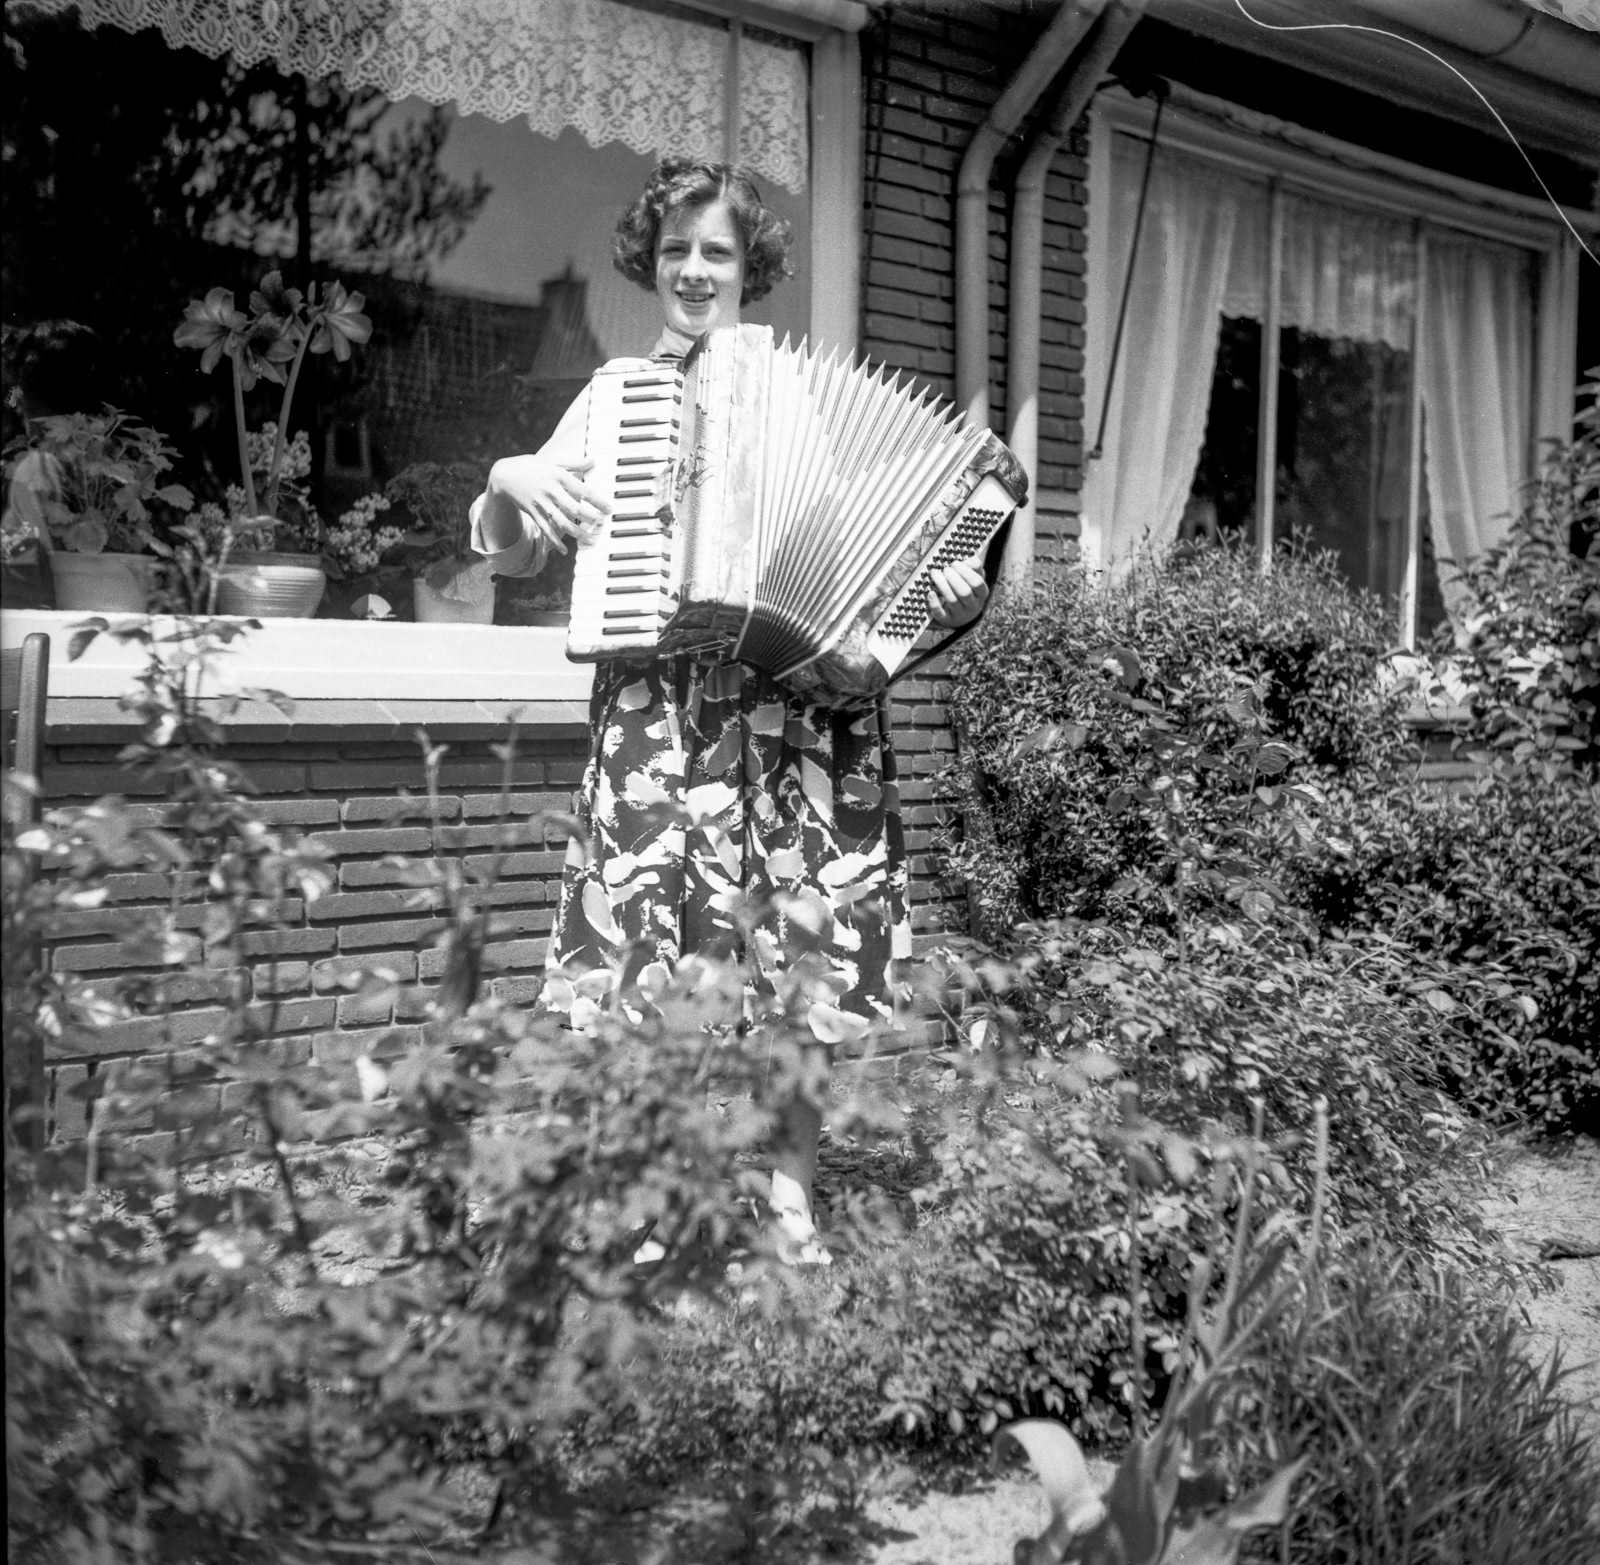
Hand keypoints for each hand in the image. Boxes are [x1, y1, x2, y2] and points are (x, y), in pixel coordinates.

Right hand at [483, 454, 607, 554]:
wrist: (504, 475)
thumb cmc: (532, 466)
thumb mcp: (553, 461)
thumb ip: (574, 463)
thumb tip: (593, 459)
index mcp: (559, 476)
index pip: (582, 490)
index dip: (597, 501)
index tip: (608, 509)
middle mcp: (551, 490)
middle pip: (574, 508)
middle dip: (589, 518)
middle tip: (601, 524)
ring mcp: (541, 503)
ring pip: (561, 522)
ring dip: (577, 532)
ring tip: (590, 539)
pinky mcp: (533, 512)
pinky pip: (545, 529)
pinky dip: (554, 541)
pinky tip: (564, 550)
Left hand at [926, 557, 988, 628]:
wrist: (961, 614)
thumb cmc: (966, 588)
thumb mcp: (974, 577)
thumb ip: (974, 566)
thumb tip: (966, 561)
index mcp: (982, 593)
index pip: (977, 583)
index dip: (965, 571)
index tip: (954, 563)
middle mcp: (973, 606)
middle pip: (965, 592)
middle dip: (953, 578)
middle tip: (945, 569)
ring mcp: (960, 615)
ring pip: (952, 601)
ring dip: (942, 586)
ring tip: (935, 574)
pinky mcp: (947, 620)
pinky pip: (940, 614)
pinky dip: (934, 603)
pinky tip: (930, 593)